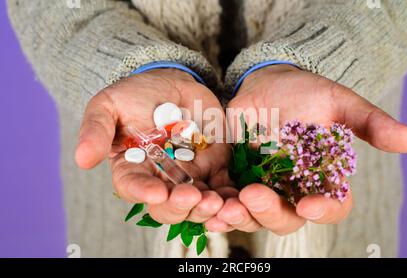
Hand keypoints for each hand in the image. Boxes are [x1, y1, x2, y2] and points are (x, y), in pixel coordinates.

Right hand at [75, 69, 234, 224]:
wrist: (171, 83)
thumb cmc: (136, 94)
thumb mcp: (110, 105)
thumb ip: (97, 131)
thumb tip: (82, 160)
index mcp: (132, 169)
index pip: (134, 188)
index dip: (144, 193)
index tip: (157, 192)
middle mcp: (161, 179)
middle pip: (168, 205)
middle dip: (181, 205)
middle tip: (194, 197)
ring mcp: (189, 176)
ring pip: (198, 203)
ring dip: (208, 207)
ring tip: (218, 202)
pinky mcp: (214, 167)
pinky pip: (223, 188)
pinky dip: (230, 197)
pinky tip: (236, 200)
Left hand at [208, 64, 406, 234]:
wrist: (267, 84)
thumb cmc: (306, 93)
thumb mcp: (337, 103)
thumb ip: (369, 123)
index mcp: (323, 180)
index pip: (331, 206)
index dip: (324, 209)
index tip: (310, 204)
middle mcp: (293, 191)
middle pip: (287, 218)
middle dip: (270, 212)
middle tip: (254, 195)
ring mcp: (263, 187)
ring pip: (253, 215)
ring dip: (239, 216)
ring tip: (224, 207)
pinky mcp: (234, 180)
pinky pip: (226, 201)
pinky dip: (216, 206)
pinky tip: (207, 204)